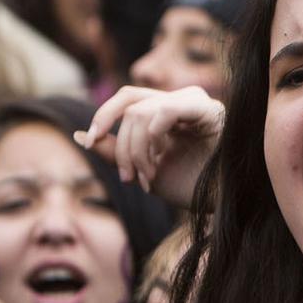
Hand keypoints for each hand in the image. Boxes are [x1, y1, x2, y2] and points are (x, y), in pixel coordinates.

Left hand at [76, 84, 224, 204]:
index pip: (127, 99)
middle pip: (130, 106)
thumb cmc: (190, 187)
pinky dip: (155, 131)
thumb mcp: (142, 170)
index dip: (103, 116)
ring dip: (137, 152)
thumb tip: (80, 136)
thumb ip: (115, 152)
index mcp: (166, 111)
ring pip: (143, 113)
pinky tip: (159, 156)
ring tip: (148, 179)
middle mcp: (180, 101)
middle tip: (129, 178)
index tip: (90, 141)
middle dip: (121, 146)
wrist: (223, 203)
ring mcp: (196, 104)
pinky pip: (169, 109)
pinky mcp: (210, 112)